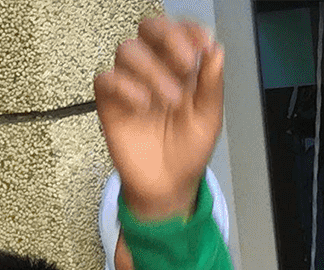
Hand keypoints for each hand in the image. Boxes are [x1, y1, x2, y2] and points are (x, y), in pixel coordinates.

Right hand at [94, 15, 223, 220]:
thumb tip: (216, 51)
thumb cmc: (187, 152)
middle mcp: (153, 68)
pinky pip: (107, 80)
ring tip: (169, 99)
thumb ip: (212, 86)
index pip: (179, 31)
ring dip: (151, 69)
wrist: (167, 187)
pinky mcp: (110, 103)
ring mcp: (130, 83)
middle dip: (168, 38)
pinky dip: (124, 86)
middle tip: (186, 64)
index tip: (203, 44)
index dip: (189, 30)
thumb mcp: (208, 120)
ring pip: (128, 51)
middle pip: (149, 29)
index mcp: (179, 67)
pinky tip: (143, 104)